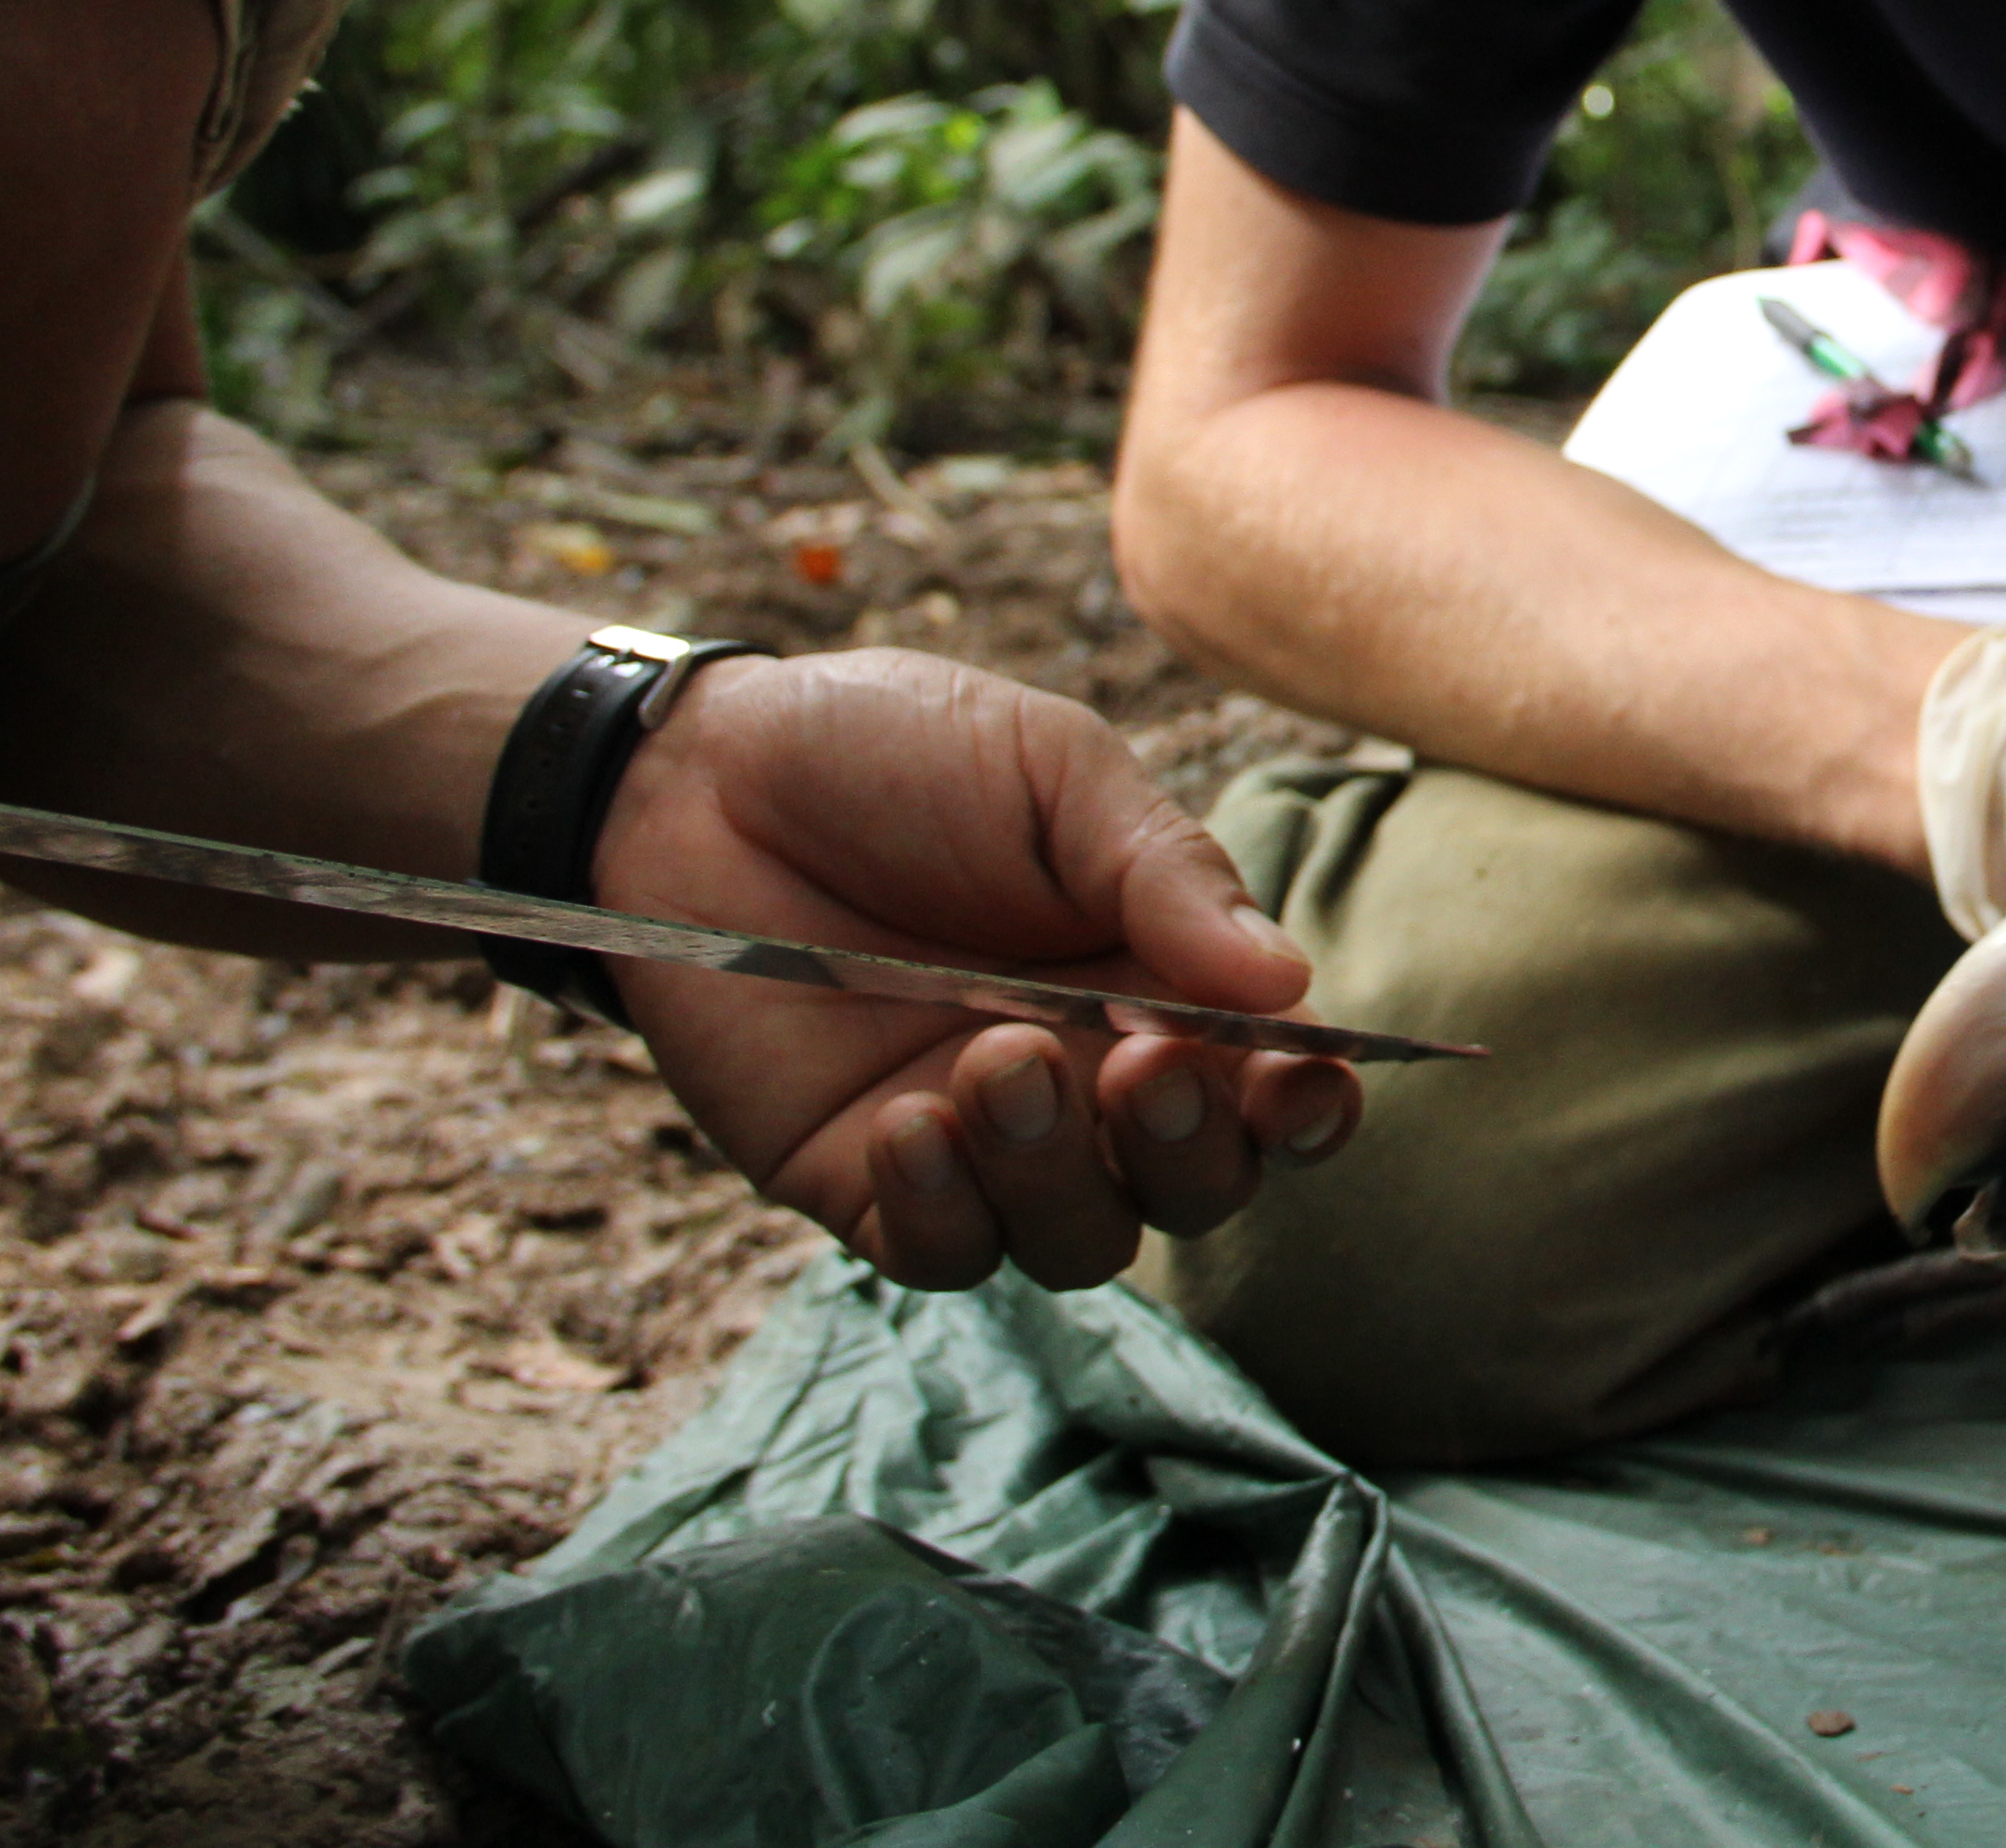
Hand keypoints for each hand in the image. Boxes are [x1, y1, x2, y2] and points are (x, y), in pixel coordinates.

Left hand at [591, 648, 1360, 1291]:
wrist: (697, 775)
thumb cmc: (891, 751)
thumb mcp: (1053, 773)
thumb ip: (1167, 876)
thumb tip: (1291, 988)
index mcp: (1159, 980)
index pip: (1273, 1084)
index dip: (1309, 1108)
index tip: (1300, 1085)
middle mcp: (1088, 1081)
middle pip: (1197, 1188)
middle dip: (1192, 1150)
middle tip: (1139, 1067)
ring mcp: (980, 1143)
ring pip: (1080, 1241)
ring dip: (1060, 1174)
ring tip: (996, 1064)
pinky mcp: (867, 1181)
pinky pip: (943, 1256)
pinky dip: (946, 1211)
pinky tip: (908, 1122)